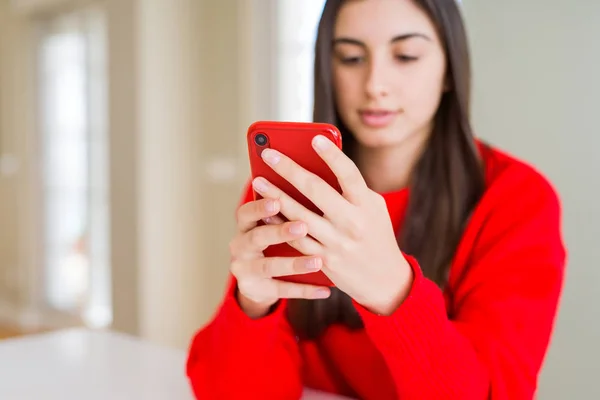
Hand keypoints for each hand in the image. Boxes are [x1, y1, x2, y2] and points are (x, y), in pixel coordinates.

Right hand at [228, 198, 330, 318]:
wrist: (256, 279)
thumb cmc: (272, 240)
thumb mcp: (271, 225)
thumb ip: (286, 210)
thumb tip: (315, 186)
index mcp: (244, 226)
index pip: (246, 213)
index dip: (259, 207)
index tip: (277, 201)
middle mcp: (240, 246)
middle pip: (256, 238)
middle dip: (279, 233)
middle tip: (303, 227)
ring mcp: (245, 270)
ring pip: (269, 267)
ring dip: (294, 264)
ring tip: (317, 261)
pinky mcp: (256, 290)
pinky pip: (282, 290)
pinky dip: (304, 290)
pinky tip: (325, 290)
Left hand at [252, 135, 412, 315]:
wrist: (384, 279)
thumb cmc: (376, 233)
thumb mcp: (374, 208)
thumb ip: (351, 189)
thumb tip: (320, 167)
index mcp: (366, 205)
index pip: (349, 175)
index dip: (332, 156)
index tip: (314, 139)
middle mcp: (352, 223)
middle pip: (316, 191)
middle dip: (289, 169)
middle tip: (269, 154)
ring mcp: (336, 243)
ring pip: (299, 216)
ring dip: (275, 196)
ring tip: (258, 181)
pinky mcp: (323, 260)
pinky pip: (296, 239)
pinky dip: (279, 224)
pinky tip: (265, 212)